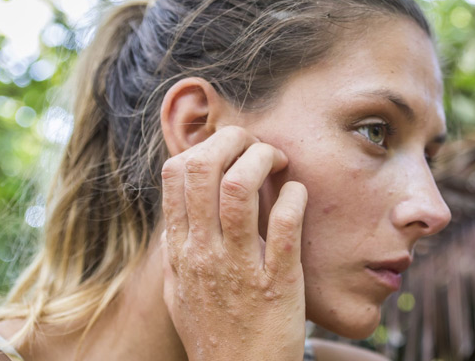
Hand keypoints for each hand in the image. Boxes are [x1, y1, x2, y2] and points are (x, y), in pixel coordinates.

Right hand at [161, 126, 307, 360]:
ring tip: (281, 163)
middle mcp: (203, 253)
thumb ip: (177, 252)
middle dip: (234, 140)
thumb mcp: (181, 292)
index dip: (205, 147)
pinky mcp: (277, 283)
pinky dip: (295, 197)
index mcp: (181, 250)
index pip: (175, 174)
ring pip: (239, 187)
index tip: (231, 151)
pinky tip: (299, 195)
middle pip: (204, 168)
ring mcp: (238, 267)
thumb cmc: (214, 333)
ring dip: (264, 159)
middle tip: (258, 146)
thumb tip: (178, 216)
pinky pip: (285, 225)